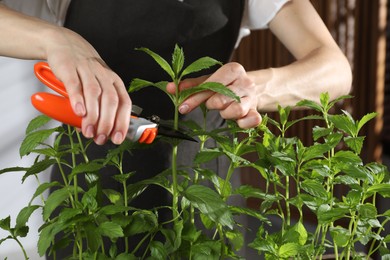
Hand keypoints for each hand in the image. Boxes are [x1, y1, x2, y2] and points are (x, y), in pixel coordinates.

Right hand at [44, 27, 131, 144]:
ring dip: (92, 116)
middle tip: (100, 138)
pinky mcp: (69, 67)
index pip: (124, 103)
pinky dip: (78, 99)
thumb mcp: (97, 86)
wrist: (64, 43)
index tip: (117, 138)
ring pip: (94, 94)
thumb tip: (98, 132)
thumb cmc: (84, 70)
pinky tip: (79, 112)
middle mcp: (103, 75)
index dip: (122, 122)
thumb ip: (98, 108)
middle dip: (107, 123)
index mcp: (114, 82)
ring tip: (88, 132)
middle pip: (111, 100)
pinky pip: (75, 84)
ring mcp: (87, 70)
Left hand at [167, 62, 260, 128]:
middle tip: (212, 104)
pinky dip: (242, 124)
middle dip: (211, 105)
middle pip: (221, 99)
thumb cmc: (227, 85)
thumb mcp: (209, 81)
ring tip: (225, 109)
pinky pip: (251, 121)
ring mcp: (253, 98)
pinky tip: (238, 120)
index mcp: (233, 69)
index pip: (211, 84)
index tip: (182, 106)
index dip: (195, 96)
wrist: (255, 89)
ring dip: (225, 114)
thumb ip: (190, 86)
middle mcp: (245, 82)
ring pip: (235, 110)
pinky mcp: (258, 112)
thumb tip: (170, 88)